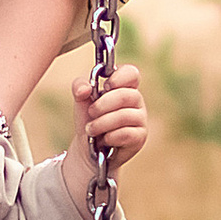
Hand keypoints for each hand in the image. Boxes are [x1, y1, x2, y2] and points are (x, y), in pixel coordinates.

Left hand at [64, 59, 148, 205]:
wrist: (89, 146)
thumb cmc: (89, 118)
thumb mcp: (81, 99)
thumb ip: (80, 86)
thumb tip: (85, 89)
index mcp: (124, 86)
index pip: (132, 73)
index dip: (119, 77)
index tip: (104, 86)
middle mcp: (136, 100)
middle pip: (126, 95)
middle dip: (102, 105)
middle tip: (91, 112)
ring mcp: (140, 118)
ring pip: (125, 116)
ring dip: (102, 123)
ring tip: (91, 129)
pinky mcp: (140, 137)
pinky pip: (126, 134)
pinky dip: (110, 136)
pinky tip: (104, 139)